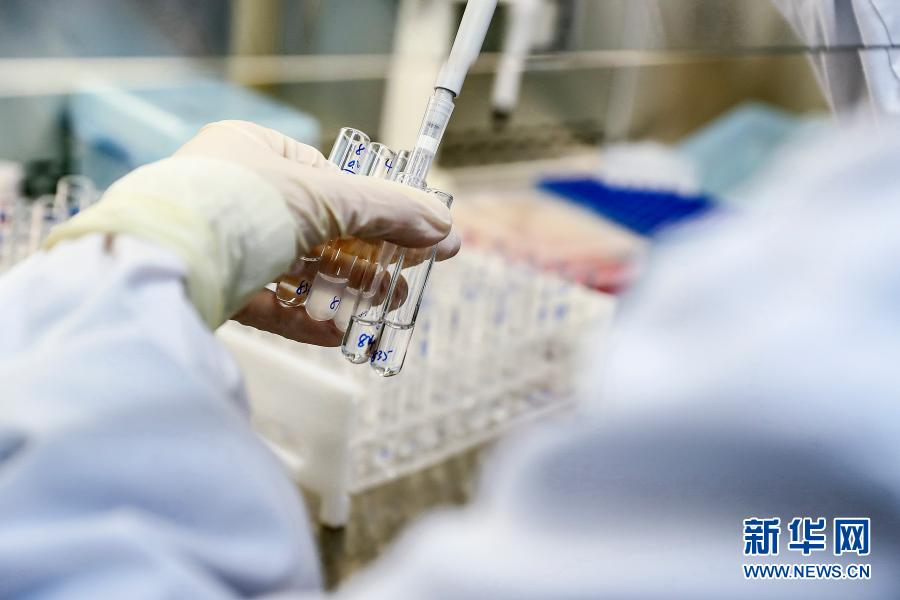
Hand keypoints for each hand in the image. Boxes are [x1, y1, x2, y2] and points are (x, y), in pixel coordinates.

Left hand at [176, 120, 459, 344]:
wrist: (151, 266)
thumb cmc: (233, 206)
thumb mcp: (324, 198)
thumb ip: (388, 212)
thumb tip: (446, 229)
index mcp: (250, 151)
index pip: (326, 177)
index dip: (375, 208)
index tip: (414, 234)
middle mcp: (231, 194)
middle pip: (317, 229)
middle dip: (367, 259)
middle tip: (408, 282)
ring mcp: (218, 244)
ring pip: (294, 270)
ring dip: (343, 292)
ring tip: (386, 310)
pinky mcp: (208, 290)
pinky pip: (267, 302)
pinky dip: (305, 318)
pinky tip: (340, 336)